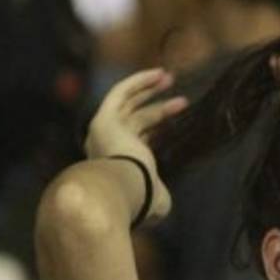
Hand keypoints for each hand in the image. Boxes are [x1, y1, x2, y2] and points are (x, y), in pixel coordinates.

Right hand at [84, 68, 187, 222]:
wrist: (123, 190)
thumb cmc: (141, 198)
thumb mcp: (155, 199)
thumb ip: (158, 196)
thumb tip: (164, 205)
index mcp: (116, 163)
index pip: (137, 138)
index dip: (155, 126)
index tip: (174, 117)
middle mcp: (105, 144)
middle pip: (133, 117)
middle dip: (154, 104)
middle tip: (176, 94)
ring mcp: (103, 129)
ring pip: (128, 102)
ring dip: (149, 88)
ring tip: (170, 78)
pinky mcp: (105, 117)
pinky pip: (121, 92)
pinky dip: (139, 81)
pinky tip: (157, 74)